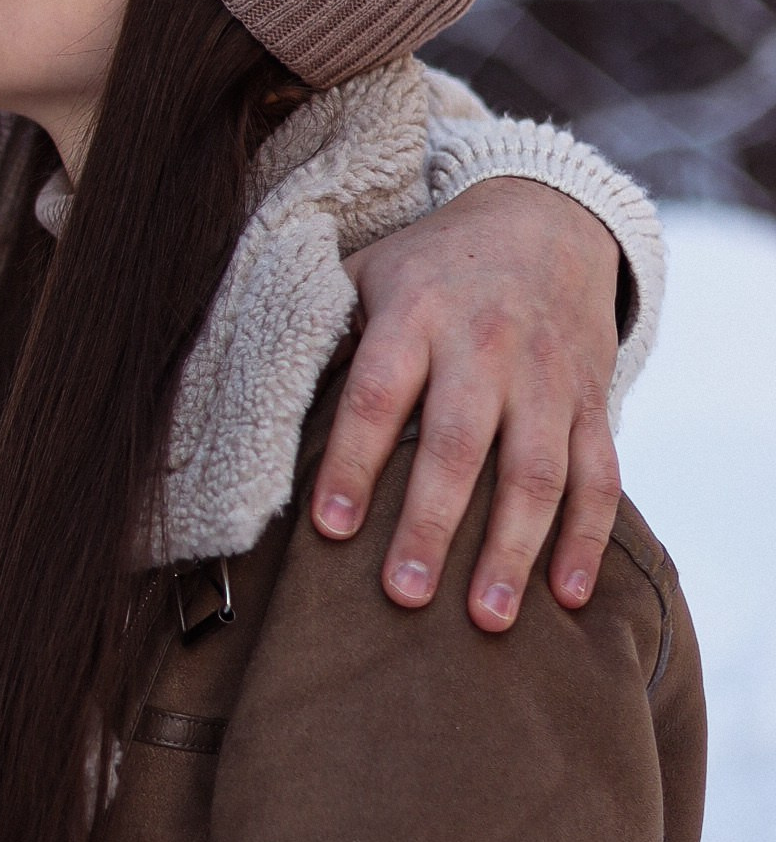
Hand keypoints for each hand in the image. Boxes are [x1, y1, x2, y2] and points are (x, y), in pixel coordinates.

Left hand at [317, 178, 623, 632]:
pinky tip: (567, 598)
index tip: (331, 528)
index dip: (355, 461)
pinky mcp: (592, 401)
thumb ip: (318, 334)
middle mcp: (486, 345)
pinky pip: (598, 476)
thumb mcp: (366, 274)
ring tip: (486, 620)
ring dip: (513, 549)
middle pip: (459, 443)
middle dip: (432, 523)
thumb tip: (242, 402)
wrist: (545, 222)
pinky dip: (588, 539)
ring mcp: (547, 376)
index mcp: (415, 313)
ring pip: (537, 471)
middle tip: (404, 595)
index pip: (379, 393)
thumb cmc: (429, 267)